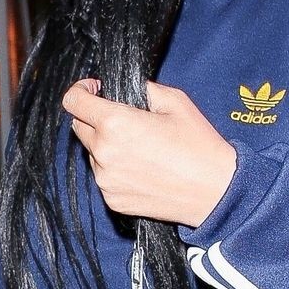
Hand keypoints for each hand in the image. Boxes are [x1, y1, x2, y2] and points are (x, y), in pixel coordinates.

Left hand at [60, 79, 235, 228]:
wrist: (215, 191)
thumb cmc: (198, 145)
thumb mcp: (175, 102)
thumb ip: (143, 89)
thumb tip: (127, 89)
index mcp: (115, 124)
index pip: (74, 101)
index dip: (80, 90)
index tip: (93, 89)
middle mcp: (103, 152)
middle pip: (79, 127)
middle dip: (93, 117)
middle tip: (122, 118)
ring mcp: (105, 179)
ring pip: (92, 153)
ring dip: (105, 145)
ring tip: (139, 148)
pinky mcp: (112, 199)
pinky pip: (104, 177)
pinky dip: (115, 169)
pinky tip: (142, 168)